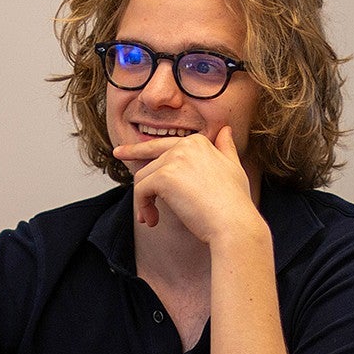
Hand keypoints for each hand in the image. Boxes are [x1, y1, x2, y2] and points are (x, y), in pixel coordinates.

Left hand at [113, 127, 259, 241]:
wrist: (234, 223)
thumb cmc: (236, 202)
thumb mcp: (233, 168)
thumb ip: (226, 148)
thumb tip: (226, 130)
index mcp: (199, 142)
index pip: (166, 144)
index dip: (150, 151)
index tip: (133, 150)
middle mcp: (185, 145)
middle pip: (151, 157)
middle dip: (133, 156)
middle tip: (118, 154)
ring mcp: (173, 159)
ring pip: (143, 177)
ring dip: (143, 200)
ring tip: (151, 218)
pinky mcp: (163, 177)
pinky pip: (140, 190)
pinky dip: (142, 207)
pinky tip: (152, 220)